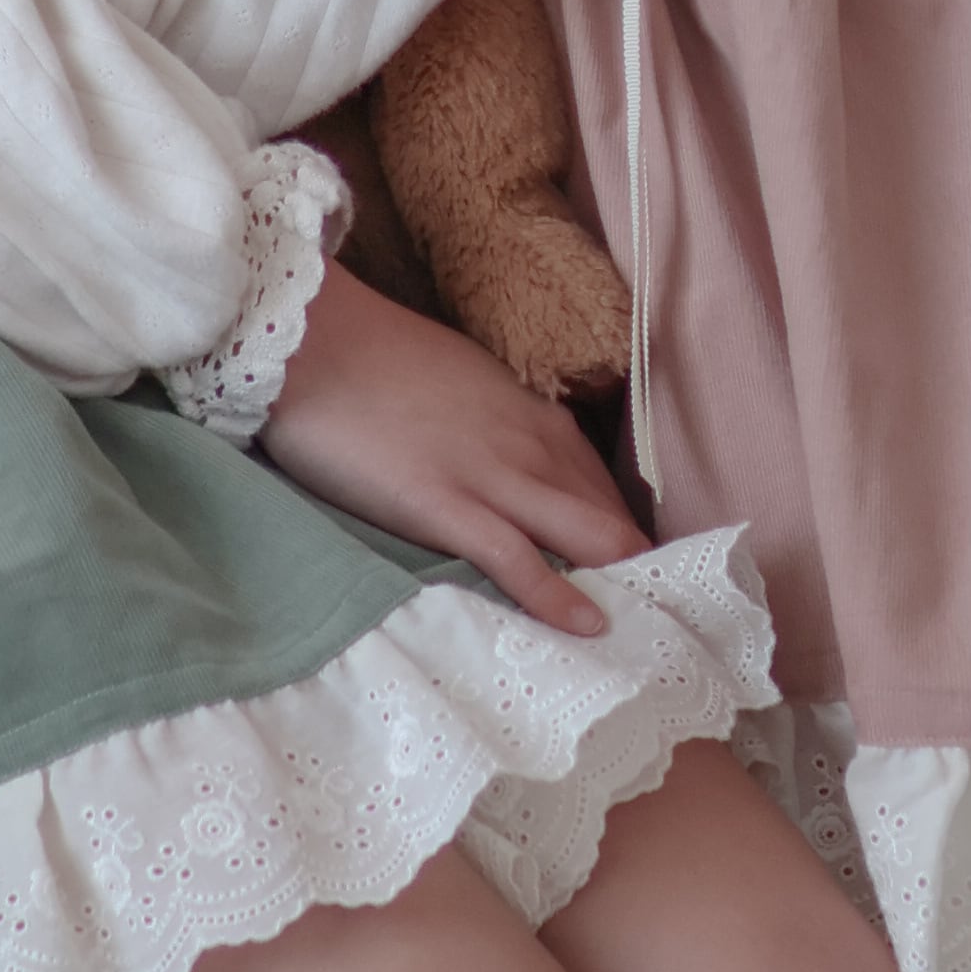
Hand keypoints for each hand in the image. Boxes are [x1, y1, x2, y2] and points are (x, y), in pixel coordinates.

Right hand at [254, 260, 644, 639]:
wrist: (313, 338)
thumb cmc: (372, 359)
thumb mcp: (457, 384)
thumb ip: (492, 423)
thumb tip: (506, 461)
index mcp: (532, 414)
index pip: (603, 485)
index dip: (626, 534)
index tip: (639, 577)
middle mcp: (530, 444)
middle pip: (610, 515)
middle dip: (641, 568)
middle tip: (658, 620)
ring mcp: (492, 475)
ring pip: (585, 534)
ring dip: (620, 583)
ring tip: (647, 633)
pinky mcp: (446, 504)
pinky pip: (517, 557)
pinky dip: (558, 595)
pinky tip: (589, 627)